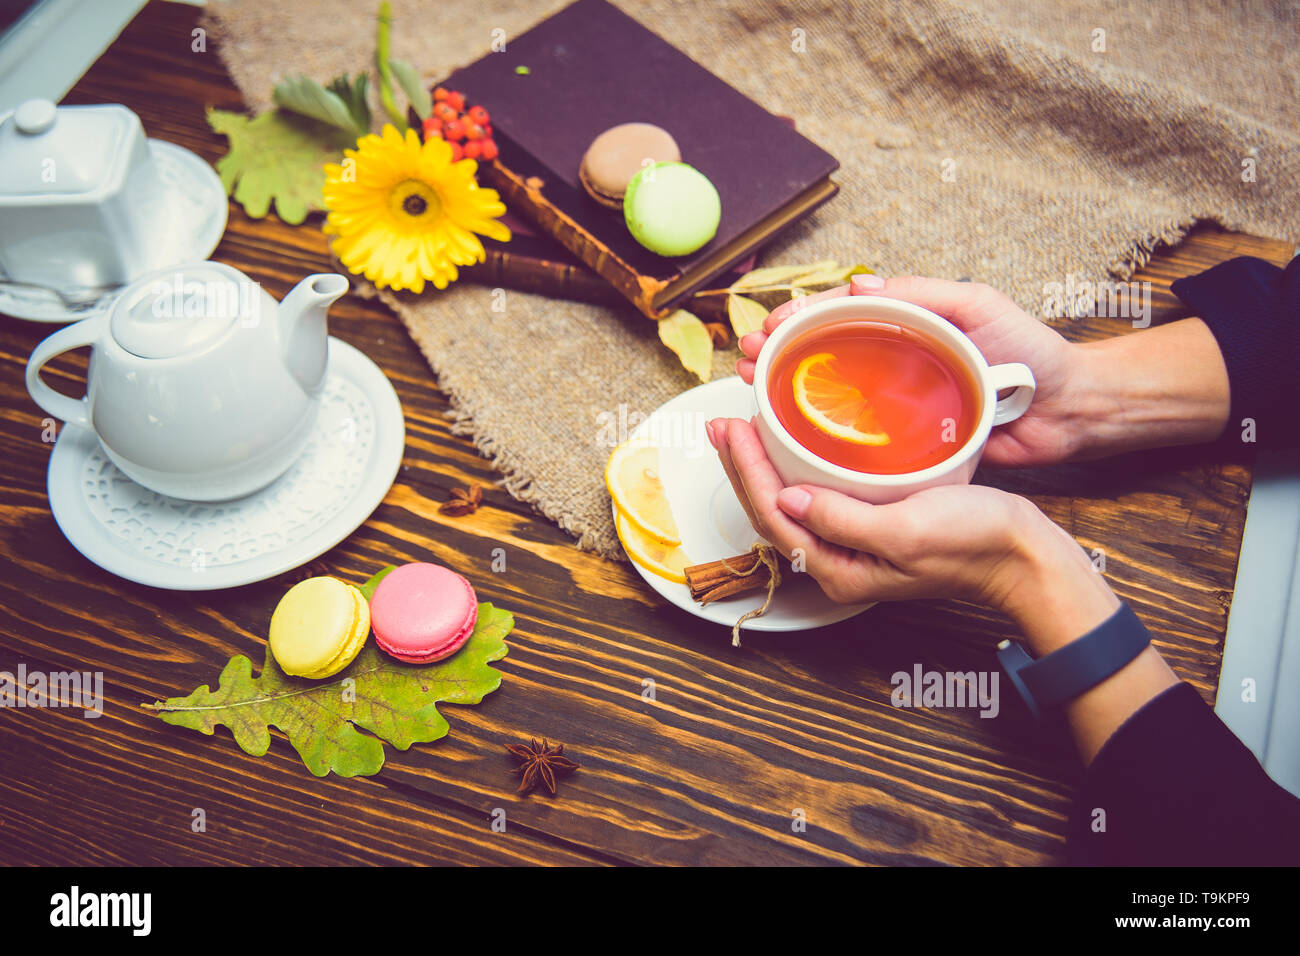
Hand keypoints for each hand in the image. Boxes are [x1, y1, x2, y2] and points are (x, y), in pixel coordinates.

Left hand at [706, 416, 1117, 652]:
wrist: (1023, 557)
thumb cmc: (975, 544)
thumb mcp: (905, 531)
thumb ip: (842, 520)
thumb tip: (788, 500)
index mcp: (840, 569)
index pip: (774, 516)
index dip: (747, 471)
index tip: (732, 429)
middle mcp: (839, 562)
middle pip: (772, 513)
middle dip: (741, 469)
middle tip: (720, 424)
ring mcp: (854, 546)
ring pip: (790, 506)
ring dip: (762, 469)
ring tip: (741, 433)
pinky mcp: (872, 527)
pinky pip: (818, 499)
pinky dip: (795, 470)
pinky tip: (791, 449)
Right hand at [736, 274, 1090, 467]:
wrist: (1068, 410)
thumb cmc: (1030, 353)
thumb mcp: (977, 306)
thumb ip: (922, 295)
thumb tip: (858, 286)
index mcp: (905, 325)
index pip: (837, 315)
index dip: (797, 319)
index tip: (767, 327)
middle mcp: (894, 362)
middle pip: (822, 353)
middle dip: (777, 353)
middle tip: (746, 359)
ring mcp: (897, 403)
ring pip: (831, 396)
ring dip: (787, 391)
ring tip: (752, 390)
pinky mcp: (908, 444)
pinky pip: (859, 439)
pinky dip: (821, 436)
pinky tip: (792, 436)